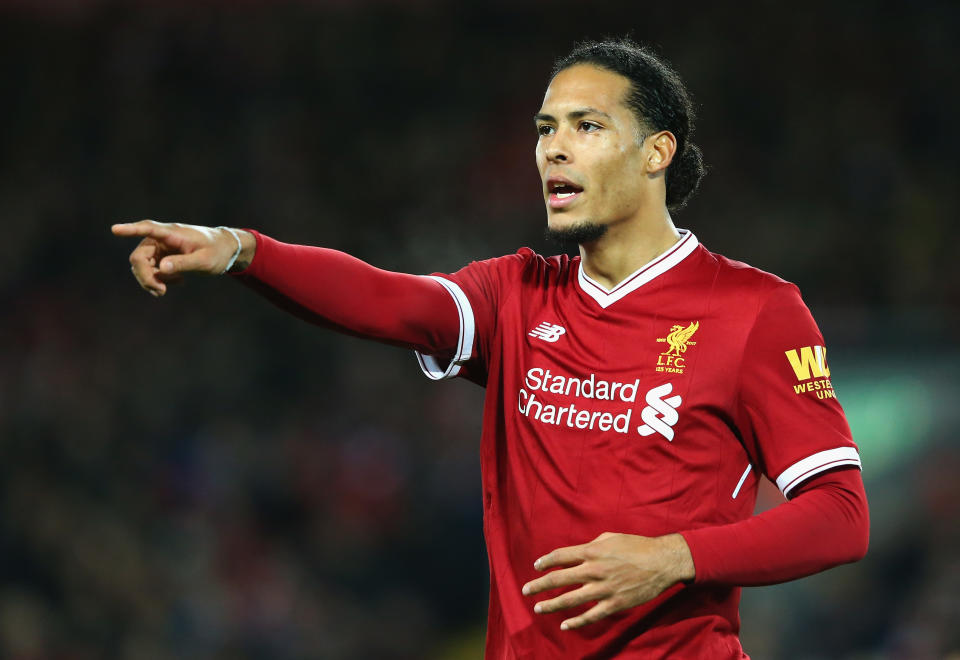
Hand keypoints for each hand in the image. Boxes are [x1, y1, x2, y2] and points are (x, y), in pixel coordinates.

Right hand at [111, 220, 254, 296]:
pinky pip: (151, 271)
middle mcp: (162, 239)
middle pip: (139, 257)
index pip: (148, 229)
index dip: (130, 230)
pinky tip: (177, 282)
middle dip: (145, 276)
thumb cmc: (217, 252)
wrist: (225, 250)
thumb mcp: (204, 261)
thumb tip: (162, 268)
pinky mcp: (162, 257)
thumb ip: (184, 264)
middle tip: (160, 292)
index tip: (114, 229)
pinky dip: (158, 280)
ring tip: (164, 291)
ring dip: (150, 281)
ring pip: (141, 266)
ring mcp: (160, 248)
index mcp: (172, 233)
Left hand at [521, 532, 694, 630]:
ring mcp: (604, 589)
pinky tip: (564, 625)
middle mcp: (594, 570)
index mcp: (592, 551)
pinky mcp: (614, 604)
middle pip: (559, 579)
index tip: (536, 566)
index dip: (545, 562)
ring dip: (551, 605)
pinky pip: (591, 615)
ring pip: (571, 599)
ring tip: (538, 608)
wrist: (662, 562)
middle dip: (539, 585)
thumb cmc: (636, 546)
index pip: (561, 556)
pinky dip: (576, 622)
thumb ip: (591, 546)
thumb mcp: (610, 538)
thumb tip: (575, 554)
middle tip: (525, 590)